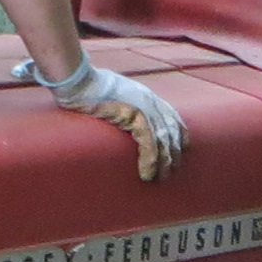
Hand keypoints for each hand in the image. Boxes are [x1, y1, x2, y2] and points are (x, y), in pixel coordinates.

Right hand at [31, 56, 187, 179]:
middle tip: (170, 172)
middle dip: (173, 154)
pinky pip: (148, 143)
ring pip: (163, 140)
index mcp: (147, 95)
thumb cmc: (89, 89)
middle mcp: (150, 101)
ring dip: (162, 163)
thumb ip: (127, 106)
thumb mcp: (116, 95)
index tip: (182, 150)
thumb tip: (125, 119)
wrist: (79, 83)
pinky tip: (147, 174)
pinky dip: (149, 161)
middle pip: (171, 131)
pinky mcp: (135, 115)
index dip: (179, 135)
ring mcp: (144, 107)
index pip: (172, 117)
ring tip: (159, 178)